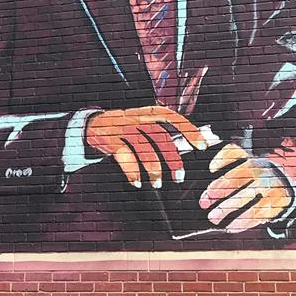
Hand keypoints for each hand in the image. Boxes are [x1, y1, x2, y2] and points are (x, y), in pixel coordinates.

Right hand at [85, 106, 207, 188]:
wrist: (92, 125)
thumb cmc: (126, 129)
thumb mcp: (145, 125)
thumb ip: (167, 133)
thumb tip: (201, 141)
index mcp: (148, 113)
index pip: (172, 117)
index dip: (188, 130)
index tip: (202, 146)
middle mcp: (136, 117)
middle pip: (160, 136)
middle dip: (173, 159)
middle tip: (179, 178)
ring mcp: (122, 127)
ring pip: (144, 148)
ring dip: (153, 168)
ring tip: (157, 183)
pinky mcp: (109, 139)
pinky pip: (124, 155)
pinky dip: (132, 170)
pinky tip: (136, 181)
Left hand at [199, 144, 294, 232]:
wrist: (286, 180)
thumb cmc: (255, 173)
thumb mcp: (244, 161)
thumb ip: (227, 160)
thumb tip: (209, 168)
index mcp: (249, 157)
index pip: (234, 156)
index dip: (221, 164)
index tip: (209, 174)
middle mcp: (260, 169)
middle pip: (236, 178)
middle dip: (218, 191)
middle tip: (203, 203)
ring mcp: (270, 184)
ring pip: (247, 196)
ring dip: (228, 208)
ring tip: (213, 218)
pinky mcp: (278, 200)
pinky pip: (260, 213)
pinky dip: (244, 221)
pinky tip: (231, 227)